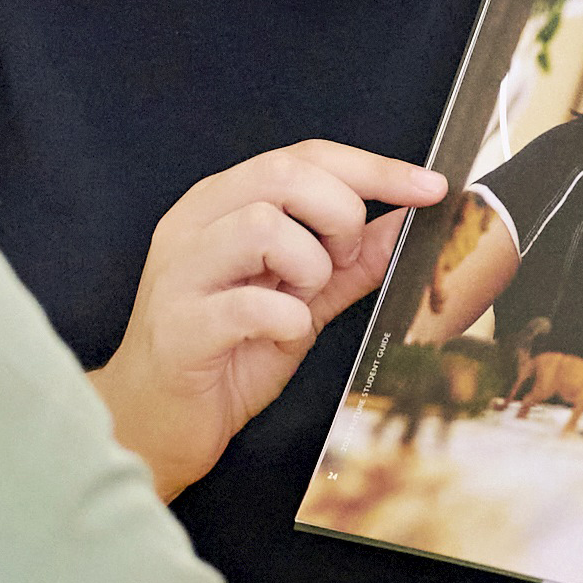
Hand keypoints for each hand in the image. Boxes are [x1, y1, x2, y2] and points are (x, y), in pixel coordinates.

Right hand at [93, 142, 448, 500]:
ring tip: (298, 302)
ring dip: (309, 267)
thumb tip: (406, 223)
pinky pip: (250, 304)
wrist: (153, 425)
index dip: (373, 168)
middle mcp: (194, 224)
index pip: (303, 156)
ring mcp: (180, 272)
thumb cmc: (224, 357)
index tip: (429, 186)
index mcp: (220, 205)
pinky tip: (280, 334)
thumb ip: (350, 261)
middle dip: (340, 215)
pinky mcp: (180, 326)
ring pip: (263, 225)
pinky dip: (286, 319)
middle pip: (283, 173)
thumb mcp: (300, 300)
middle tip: (342, 262)